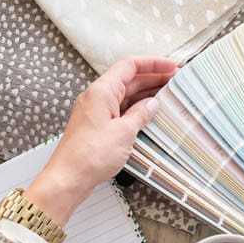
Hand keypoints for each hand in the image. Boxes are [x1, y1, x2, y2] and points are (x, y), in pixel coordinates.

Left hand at [25, 56, 176, 223]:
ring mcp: (96, 112)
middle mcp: (97, 97)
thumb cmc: (89, 156)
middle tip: (175, 80)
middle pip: (128, 79)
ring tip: (167, 95)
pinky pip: (120, 110)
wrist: (68, 179)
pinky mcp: (97, 126)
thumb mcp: (124, 132)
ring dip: (145, 93)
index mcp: (101, 91)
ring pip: (125, 95)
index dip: (152, 63)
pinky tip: (149, 113)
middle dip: (152, 78)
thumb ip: (140, 114)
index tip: (171, 66)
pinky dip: (136, 108)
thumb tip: (152, 104)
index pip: (129, 66)